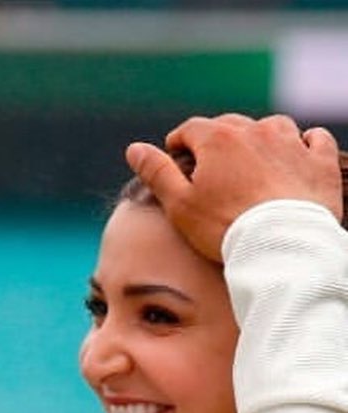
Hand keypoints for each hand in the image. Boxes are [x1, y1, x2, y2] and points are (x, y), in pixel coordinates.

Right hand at [125, 114, 341, 262]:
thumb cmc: (224, 227)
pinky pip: (314, 139)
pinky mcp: (320, 162)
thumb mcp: (179, 204)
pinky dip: (303, 144)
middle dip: (216, 140)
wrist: (281, 245)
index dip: (179, 142)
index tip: (176, 154)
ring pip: (272, 127)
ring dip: (259, 138)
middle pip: (229, 125)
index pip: (190, 129)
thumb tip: (133, 148)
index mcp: (217, 139)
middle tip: (210, 164)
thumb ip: (156, 173)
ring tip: (251, 162)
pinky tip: (296, 155)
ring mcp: (292, 143)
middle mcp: (256, 131)